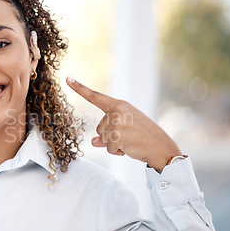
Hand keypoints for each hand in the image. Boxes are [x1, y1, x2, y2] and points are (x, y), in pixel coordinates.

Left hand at [66, 77, 181, 170]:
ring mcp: (117, 122)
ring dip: (114, 145)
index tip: (67, 78)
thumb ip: (108, 133)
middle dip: (111, 137)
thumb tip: (93, 142)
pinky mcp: (117, 135)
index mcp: (120, 105)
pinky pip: (108, 148)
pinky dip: (117, 152)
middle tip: (130, 136)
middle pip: (99, 128)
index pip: (96, 96)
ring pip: (102, 139)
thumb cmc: (145, 137)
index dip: (80, 88)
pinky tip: (131, 148)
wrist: (162, 147)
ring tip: (131, 142)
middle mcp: (117, 111)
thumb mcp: (126, 129)